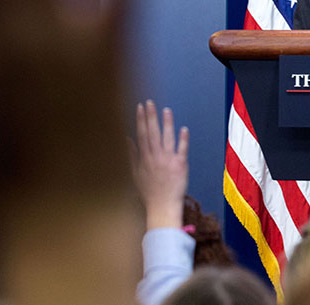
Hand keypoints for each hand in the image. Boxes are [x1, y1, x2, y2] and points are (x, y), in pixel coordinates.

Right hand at [131, 101, 189, 229]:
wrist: (162, 206)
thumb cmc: (149, 192)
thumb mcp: (135, 174)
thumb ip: (131, 156)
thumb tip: (126, 139)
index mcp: (144, 158)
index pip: (141, 135)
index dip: (141, 120)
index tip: (140, 106)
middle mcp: (155, 157)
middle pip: (152, 133)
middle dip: (151, 116)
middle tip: (150, 102)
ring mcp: (168, 161)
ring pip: (167, 138)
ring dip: (166, 124)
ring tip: (166, 110)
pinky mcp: (180, 165)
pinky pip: (182, 150)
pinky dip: (183, 140)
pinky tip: (184, 129)